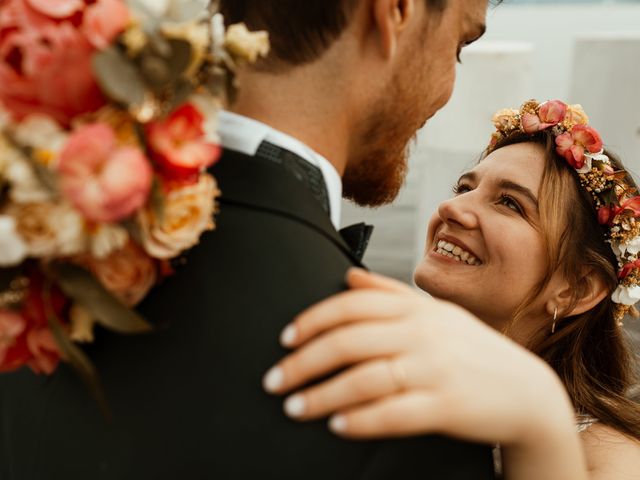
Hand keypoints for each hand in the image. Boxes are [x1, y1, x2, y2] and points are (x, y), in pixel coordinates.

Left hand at [263, 268, 573, 447]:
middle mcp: (422, 334)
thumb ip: (390, 293)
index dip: (312, 320)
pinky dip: (361, 420)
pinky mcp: (446, 406)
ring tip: (293, 408)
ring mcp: (435, 370)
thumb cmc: (472, 349)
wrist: (527, 391)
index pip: (351, 305)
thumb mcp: (436, 313)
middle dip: (303, 362)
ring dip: (322, 395)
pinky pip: (394, 414)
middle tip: (274, 381)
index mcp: (416, 309)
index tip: (285, 339)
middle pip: (349, 342)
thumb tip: (348, 276)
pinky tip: (336, 425)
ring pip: (365, 379)